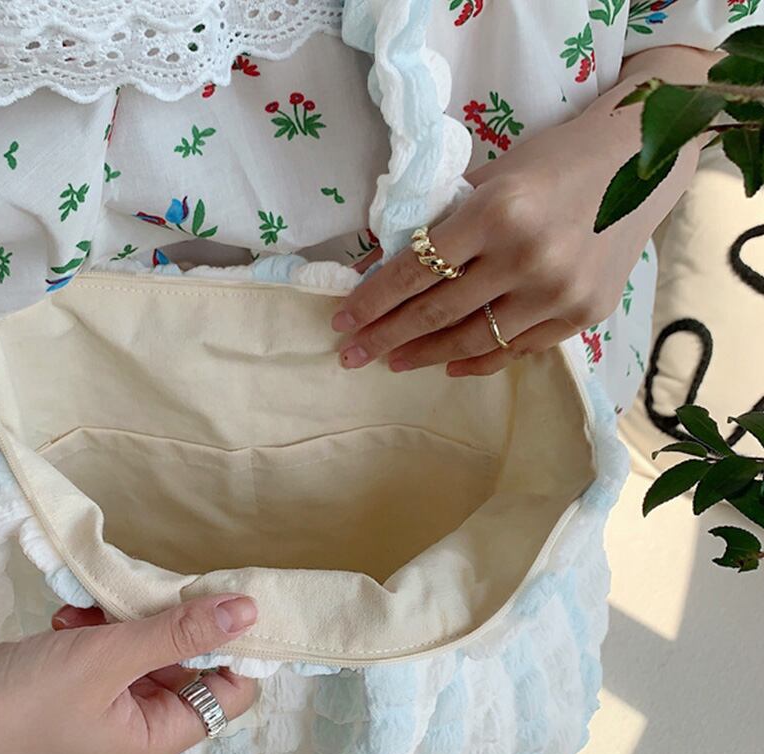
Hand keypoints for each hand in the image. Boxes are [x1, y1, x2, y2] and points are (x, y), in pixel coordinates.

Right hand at [0, 594, 257, 753]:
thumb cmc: (22, 701)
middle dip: (163, 623)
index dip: (234, 645)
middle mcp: (138, 731)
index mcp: (158, 739)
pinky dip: (92, 630)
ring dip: (122, 622)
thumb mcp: (107, 659)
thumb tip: (249, 611)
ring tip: (86, 613)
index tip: (222, 594)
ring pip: (141, 651)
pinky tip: (64, 619)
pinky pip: (105, 653)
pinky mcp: (71, 691)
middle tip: (140, 593)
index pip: (230, 693)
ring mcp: (102, 711)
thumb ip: (178, 632)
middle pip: (184, 664)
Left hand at [332, 60, 707, 377]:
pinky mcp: (582, 315)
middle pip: (437, 312)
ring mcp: (558, 293)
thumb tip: (380, 267)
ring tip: (393, 361)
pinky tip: (448, 364)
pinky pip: (516, 350)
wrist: (639, 162)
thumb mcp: (491, 176)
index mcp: (497, 212)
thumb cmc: (553, 161)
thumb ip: (442, 222)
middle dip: (386, 336)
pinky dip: (477, 360)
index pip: (415, 269)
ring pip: (473, 340)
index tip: (343, 321)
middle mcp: (527, 257)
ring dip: (425, 355)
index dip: (373, 300)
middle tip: (352, 354)